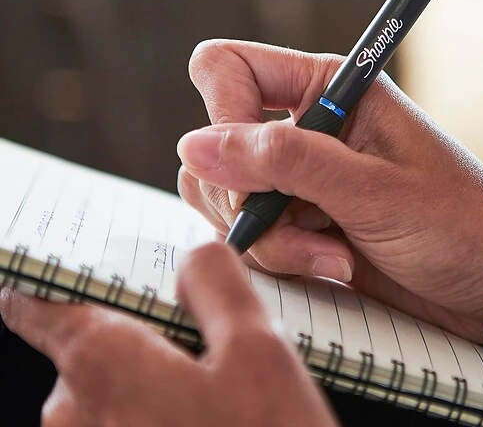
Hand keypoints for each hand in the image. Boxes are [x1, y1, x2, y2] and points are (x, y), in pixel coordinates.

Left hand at [0, 243, 335, 426]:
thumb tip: (192, 258)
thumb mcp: (260, 351)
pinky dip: (157, 411)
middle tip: (203, 335)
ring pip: (111, 389)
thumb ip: (217, 283)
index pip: (38, 302)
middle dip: (142, 330)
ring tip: (218, 389)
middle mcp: (74, 420)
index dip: (58, 276)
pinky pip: (122, 424)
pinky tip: (211, 418)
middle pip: (89, 343)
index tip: (84, 263)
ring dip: (157, 376)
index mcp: (101, 367)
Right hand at [177, 40, 482, 342]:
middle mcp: (302, 125)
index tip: (247, 169)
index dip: (222, 115)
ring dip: (267, 236)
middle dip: (246, 196)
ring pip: (222, 194)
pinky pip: (246, 233)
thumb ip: (284, 161)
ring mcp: (294, 175)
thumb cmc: (453, 223)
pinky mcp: (293, 218)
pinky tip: (333, 264)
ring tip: (331, 254)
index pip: (228, 69)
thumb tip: (194, 145)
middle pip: (215, 143)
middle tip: (303, 223)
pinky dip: (279, 257)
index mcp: (326, 87)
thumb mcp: (373, 189)